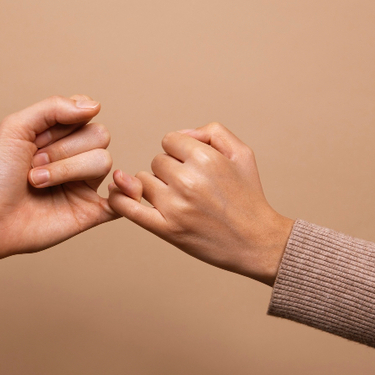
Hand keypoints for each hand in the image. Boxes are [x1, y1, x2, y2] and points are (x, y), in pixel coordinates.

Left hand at [0, 94, 116, 259]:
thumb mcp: (16, 126)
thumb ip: (54, 107)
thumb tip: (95, 106)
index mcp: (63, 136)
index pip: (87, 114)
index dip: (63, 124)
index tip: (36, 138)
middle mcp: (78, 158)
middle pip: (99, 136)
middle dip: (62, 149)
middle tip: (33, 164)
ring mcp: (85, 185)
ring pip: (104, 162)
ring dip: (66, 170)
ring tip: (38, 182)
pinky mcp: (91, 212)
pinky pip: (124, 201)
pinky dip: (127, 192)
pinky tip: (114, 190)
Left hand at [107, 122, 293, 285]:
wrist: (257, 242)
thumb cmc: (249, 197)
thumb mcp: (242, 154)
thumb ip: (213, 132)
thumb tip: (183, 133)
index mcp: (206, 158)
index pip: (169, 140)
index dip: (179, 151)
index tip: (191, 165)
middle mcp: (188, 180)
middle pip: (156, 161)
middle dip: (169, 170)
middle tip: (191, 187)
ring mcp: (175, 206)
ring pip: (143, 181)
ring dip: (155, 187)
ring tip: (178, 199)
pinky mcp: (166, 229)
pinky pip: (128, 208)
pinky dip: (119, 200)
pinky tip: (118, 196)